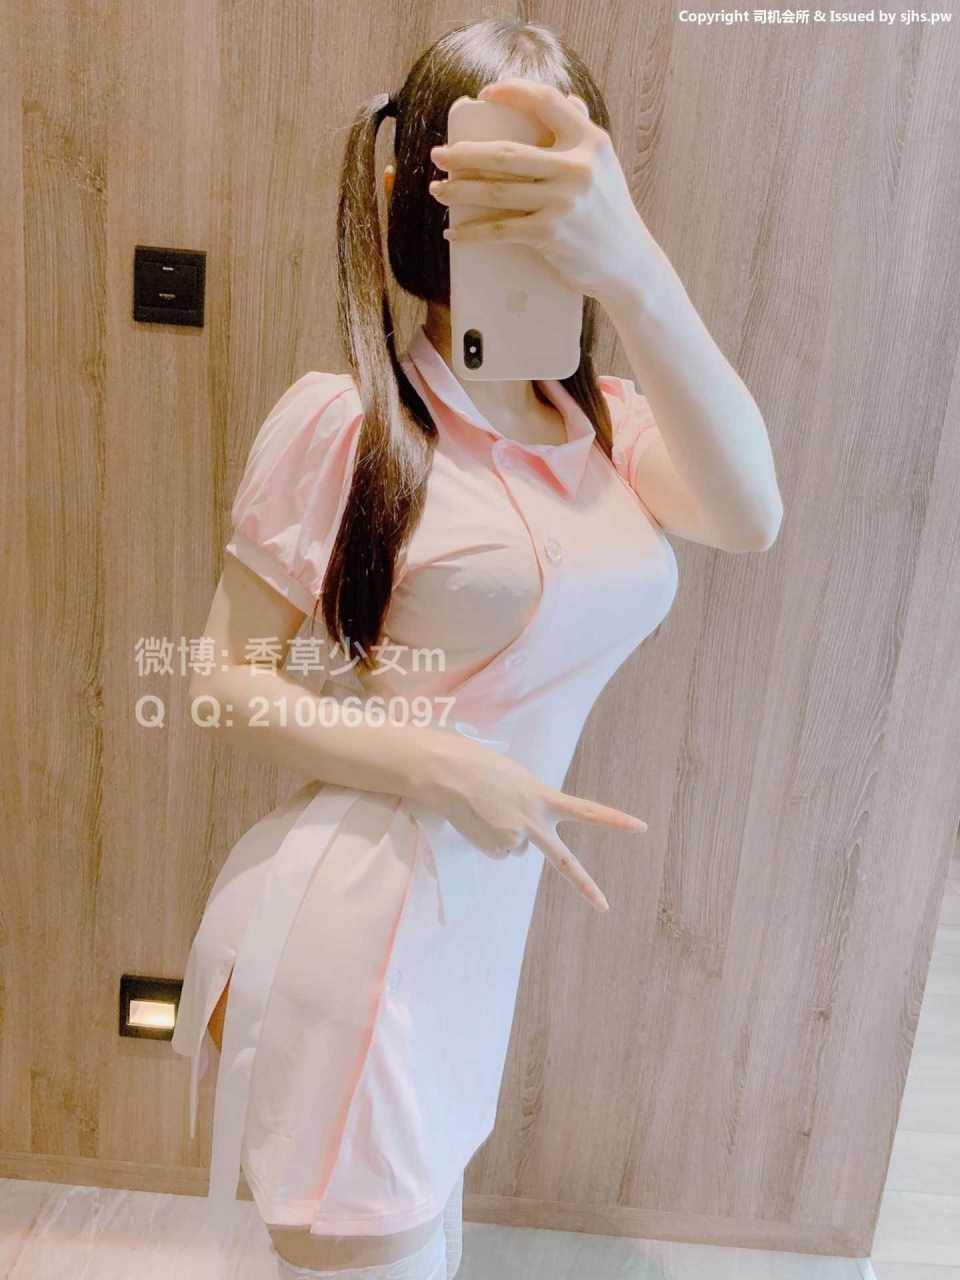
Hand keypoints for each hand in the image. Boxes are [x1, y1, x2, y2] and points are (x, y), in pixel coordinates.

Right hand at [417, 729, 646, 912]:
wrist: (447, 773)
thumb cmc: (476, 763)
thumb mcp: (514, 777)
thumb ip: (528, 801)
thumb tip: (522, 836)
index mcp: (543, 796)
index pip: (588, 811)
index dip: (615, 820)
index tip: (642, 827)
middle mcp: (534, 821)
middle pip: (564, 861)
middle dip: (585, 885)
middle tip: (605, 908)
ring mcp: (514, 838)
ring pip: (516, 848)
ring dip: (505, 832)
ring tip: (485, 809)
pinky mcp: (494, 848)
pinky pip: (497, 851)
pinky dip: (488, 838)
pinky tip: (477, 820)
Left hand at [429, 77, 666, 306]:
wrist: (627, 263)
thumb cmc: (610, 212)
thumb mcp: (604, 166)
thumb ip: (583, 132)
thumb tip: (566, 100)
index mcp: (590, 141)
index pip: (546, 102)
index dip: (512, 92)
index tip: (486, 94)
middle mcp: (577, 167)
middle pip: (506, 154)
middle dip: (464, 155)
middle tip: (439, 155)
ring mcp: (562, 202)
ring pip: (496, 191)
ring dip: (460, 190)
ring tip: (438, 189)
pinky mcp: (550, 234)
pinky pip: (500, 229)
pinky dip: (472, 232)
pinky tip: (454, 232)